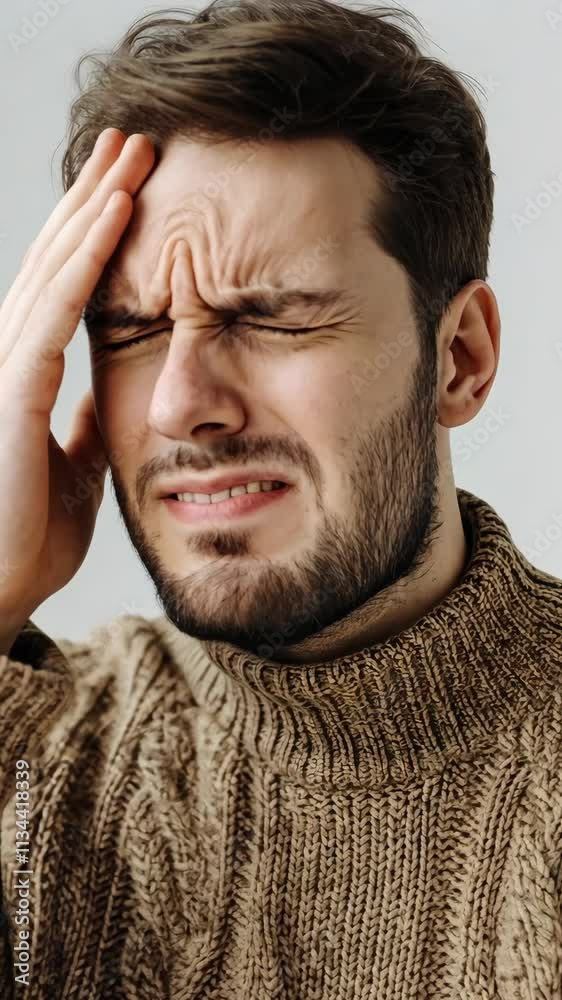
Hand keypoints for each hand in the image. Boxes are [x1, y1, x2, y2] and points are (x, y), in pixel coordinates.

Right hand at [0, 128, 154, 636]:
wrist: (0, 588)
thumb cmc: (28, 532)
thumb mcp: (76, 463)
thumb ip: (83, 418)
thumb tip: (105, 386)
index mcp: (28, 370)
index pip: (63, 285)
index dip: (94, 232)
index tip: (132, 186)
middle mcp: (10, 354)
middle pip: (56, 259)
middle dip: (95, 197)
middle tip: (135, 141)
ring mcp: (4, 366)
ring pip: (54, 269)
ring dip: (96, 208)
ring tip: (133, 154)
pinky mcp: (10, 389)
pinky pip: (56, 309)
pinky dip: (88, 258)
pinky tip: (117, 213)